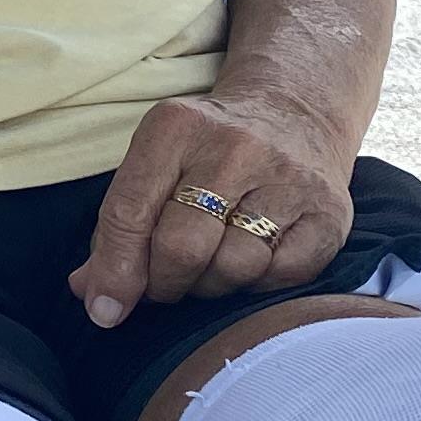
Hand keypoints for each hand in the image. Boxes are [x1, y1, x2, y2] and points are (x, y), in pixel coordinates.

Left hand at [70, 88, 358, 325]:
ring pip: (234, 269)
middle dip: (164, 283)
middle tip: (165, 283)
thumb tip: (90, 294)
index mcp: (176, 127)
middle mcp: (235, 147)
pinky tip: (252, 261)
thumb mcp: (155, 164)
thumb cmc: (207, 151)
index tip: (104, 309)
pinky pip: (282, 277)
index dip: (114, 271)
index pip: (129, 212)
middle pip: (182, 249)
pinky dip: (258, 284)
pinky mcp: (329, 212)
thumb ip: (118, 226)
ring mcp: (289, 178)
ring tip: (209, 266)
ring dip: (211, 286)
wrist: (295, 112)